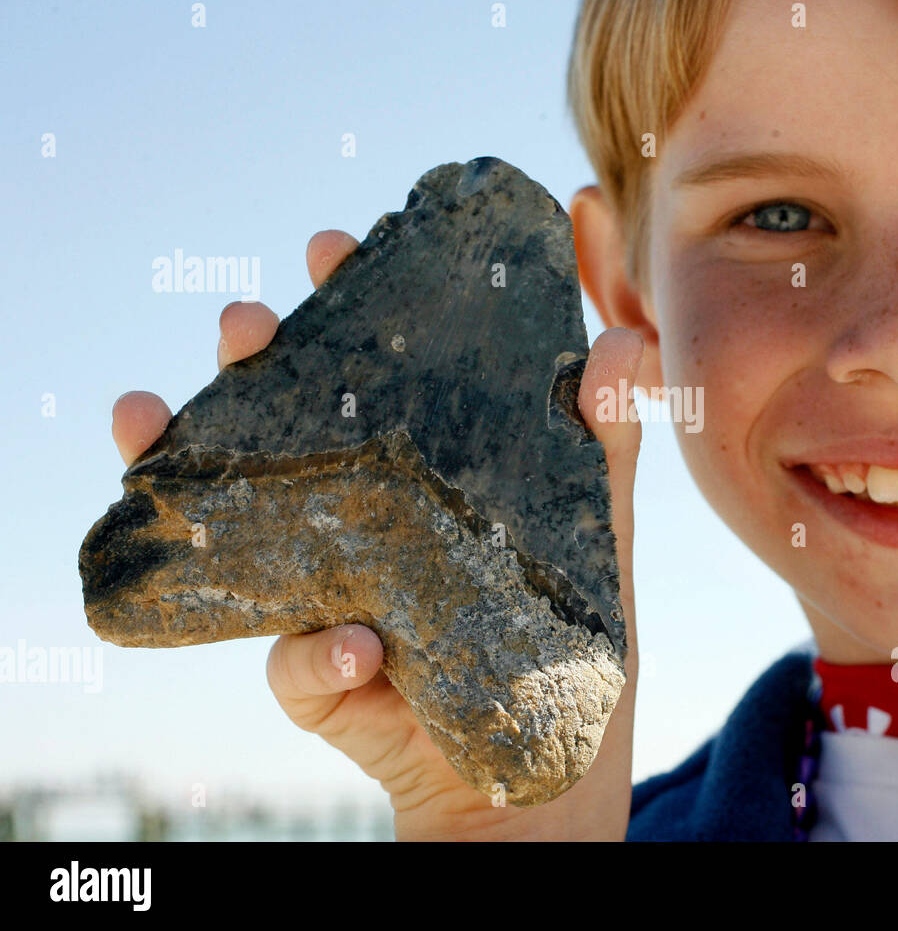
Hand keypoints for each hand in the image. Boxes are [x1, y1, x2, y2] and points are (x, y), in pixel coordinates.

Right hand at [110, 229, 644, 839]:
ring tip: (154, 412)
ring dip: (192, 462)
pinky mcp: (317, 678)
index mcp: (424, 465)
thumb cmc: (563, 636)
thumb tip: (625, 342)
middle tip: (247, 317)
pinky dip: (317, 654)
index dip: (351, 305)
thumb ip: (606, 443)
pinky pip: (299, 663)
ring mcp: (322, 589)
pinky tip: (349, 645)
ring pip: (242, 517)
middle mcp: (357, 512)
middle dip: (258, 356)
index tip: (342, 246)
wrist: (535, 771)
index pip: (379, 368)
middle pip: (289, 416)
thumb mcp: (595, 530)